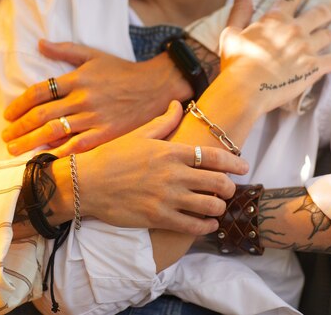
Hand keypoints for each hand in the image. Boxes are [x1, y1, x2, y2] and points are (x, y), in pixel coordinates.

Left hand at [2, 40, 190, 155]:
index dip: (19, 104)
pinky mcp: (106, 134)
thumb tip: (40, 43)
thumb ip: (66, 50)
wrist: (155, 86)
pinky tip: (44, 158)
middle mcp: (83, 98)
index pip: (39, 91)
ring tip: (14, 150)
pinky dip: (59, 152)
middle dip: (19, 127)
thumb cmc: (122, 70)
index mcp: (77, 78)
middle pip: (42, 114)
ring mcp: (94, 117)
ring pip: (55, 131)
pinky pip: (77, 145)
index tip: (7, 115)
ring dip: (31, 142)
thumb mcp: (94, 55)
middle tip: (5, 137)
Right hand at [71, 101, 249, 235]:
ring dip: (219, 208)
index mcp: (171, 151)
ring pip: (210, 206)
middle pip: (219, 183)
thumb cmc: (112, 156)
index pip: (215, 157)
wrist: (86, 183)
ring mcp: (167, 197)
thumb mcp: (139, 134)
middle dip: (230, 188)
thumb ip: (164, 121)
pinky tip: (207, 224)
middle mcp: (173, 174)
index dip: (235, 163)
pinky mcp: (158, 218)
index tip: (244, 167)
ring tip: (217, 207)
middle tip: (229, 190)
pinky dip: (206, 226)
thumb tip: (179, 103)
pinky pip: (193, 226)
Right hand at [218, 0, 330, 114]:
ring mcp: (306, 48)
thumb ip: (239, 11)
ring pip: (327, 35)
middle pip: (320, 13)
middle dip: (329, 10)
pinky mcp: (314, 68)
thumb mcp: (231, 33)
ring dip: (330, 34)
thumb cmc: (235, 63)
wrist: (245, 90)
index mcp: (274, 19)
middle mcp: (294, 29)